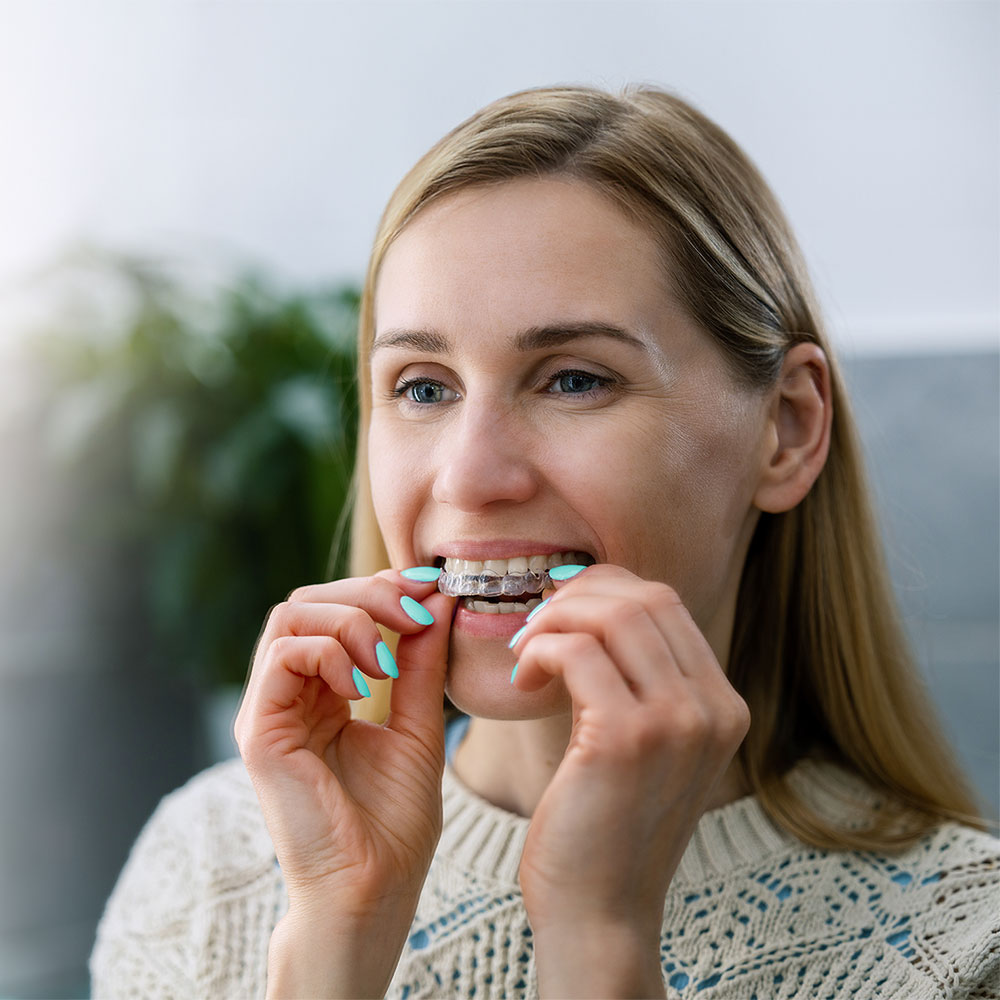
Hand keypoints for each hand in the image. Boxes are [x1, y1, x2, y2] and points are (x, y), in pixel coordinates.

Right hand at [234, 571, 454, 996]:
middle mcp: (287, 695)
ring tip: (388, 660)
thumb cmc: (394, 820)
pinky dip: (328, 652)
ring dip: (350, 620)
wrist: (375, 887)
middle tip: (414, 615)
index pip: (333, 609)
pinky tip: (364, 684)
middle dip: (368, 594)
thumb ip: (422, 662)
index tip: (430, 589)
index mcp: (320, 692)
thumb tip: (438, 599)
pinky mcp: (259, 732)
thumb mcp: (418, 723)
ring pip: (290, 617)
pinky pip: (282, 657)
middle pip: (308, 601)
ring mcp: (268, 711)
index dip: (380, 588)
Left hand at [509, 565, 749, 997]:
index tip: (562, 610)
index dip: (605, 590)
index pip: (667, 603)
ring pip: (612, 614)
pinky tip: (523, 679)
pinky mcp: (627, 739)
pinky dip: (540, 650)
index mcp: (723, 705)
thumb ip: (642, 680)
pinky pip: (576, 652)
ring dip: (554, 619)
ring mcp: (677, 722)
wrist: (600, 913)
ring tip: (526, 650)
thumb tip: (594, 604)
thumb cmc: (606, 824)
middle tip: (537, 625)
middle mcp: (713, 708)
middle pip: (644, 597)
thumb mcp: (647, 744)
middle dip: (577, 595)